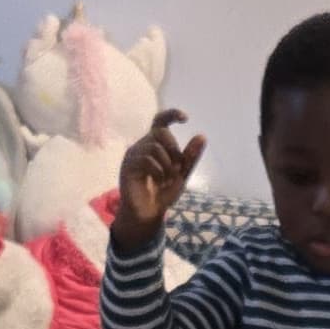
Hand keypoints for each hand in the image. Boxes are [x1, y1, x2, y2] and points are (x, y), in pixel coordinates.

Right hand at [111, 112, 203, 246]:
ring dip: (167, 164)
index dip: (171, 115)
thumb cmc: (163, 192)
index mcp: (155, 144)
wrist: (150, 213)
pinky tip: (158, 181)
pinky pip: (146, 160)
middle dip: (174, 149)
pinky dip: (158, 171)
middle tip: (177, 168)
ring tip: (166, 179)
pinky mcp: (128, 166)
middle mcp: (142, 145)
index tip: (185, 119)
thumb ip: (190, 157)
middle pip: (160, 132)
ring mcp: (133, 155)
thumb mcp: (182, 174)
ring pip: (154, 146)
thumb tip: (202, 136)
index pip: (160, 121)